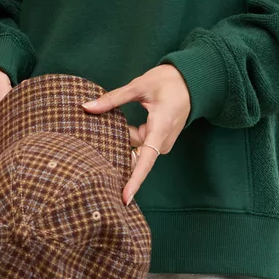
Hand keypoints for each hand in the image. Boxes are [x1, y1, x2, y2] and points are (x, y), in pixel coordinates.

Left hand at [80, 64, 190, 205]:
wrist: (191, 80)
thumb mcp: (139, 86)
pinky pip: (141, 144)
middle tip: (94, 143)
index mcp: (160, 128)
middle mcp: (162, 141)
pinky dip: (129, 137)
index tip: (125, 198)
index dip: (134, 180)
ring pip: (136, 148)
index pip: (146, 160)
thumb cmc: (168, 81)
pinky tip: (117, 129)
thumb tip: (87, 107)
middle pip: (135, 154)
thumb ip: (113, 98)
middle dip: (116, 151)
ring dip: (122, 140)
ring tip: (104, 128)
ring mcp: (162, 141)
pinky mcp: (160, 139)